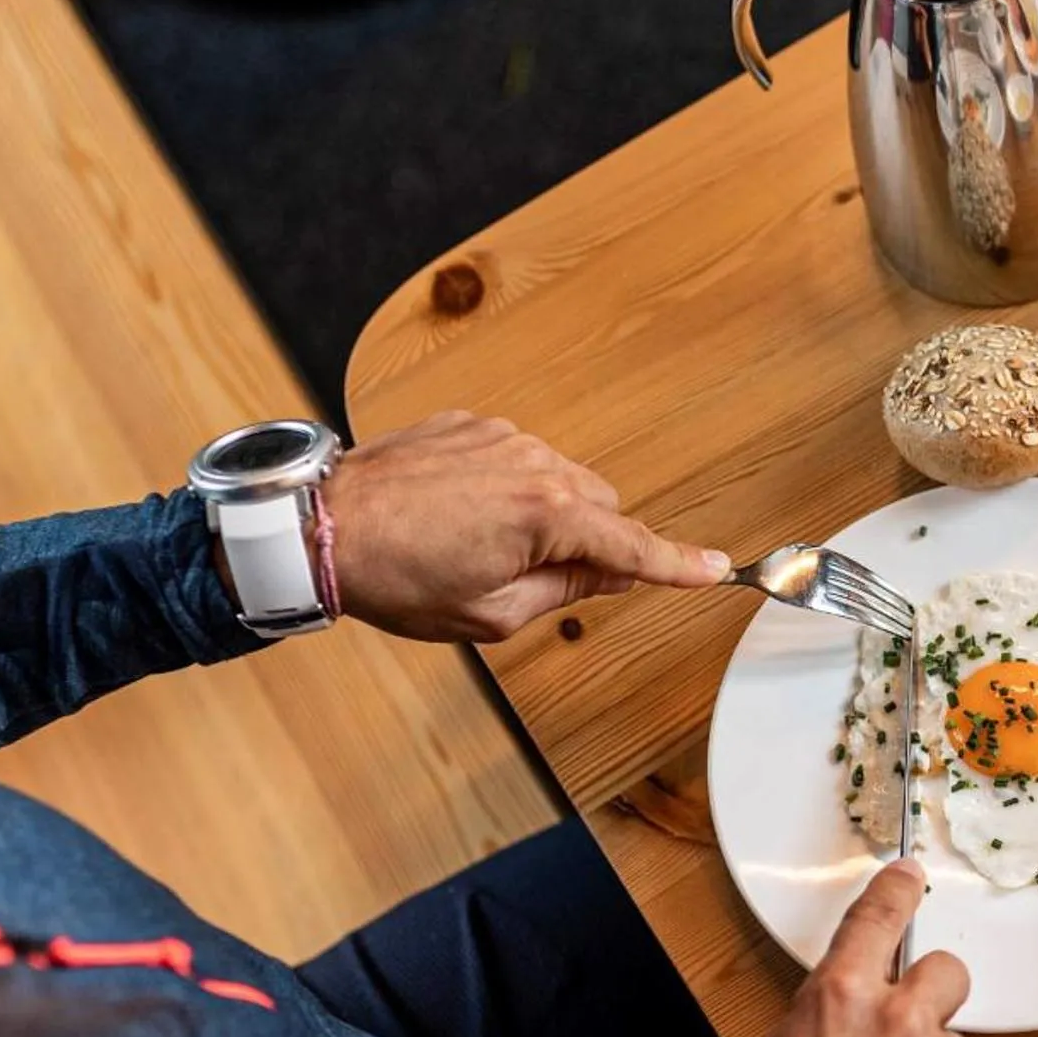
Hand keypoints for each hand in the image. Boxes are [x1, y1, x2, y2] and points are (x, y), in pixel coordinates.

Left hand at [319, 411, 728, 642]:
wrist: (321, 526)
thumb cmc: (396, 577)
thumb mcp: (490, 613)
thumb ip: (565, 588)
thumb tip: (611, 573)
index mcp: (546, 515)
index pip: (632, 547)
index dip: (676, 565)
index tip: (716, 569)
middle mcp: (535, 462)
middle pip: (603, 507)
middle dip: (587, 542)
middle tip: (534, 578)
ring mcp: (502, 437)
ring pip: (563, 480)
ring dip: (546, 513)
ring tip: (479, 544)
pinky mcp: (471, 423)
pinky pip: (518, 457)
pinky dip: (509, 486)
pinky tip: (461, 514)